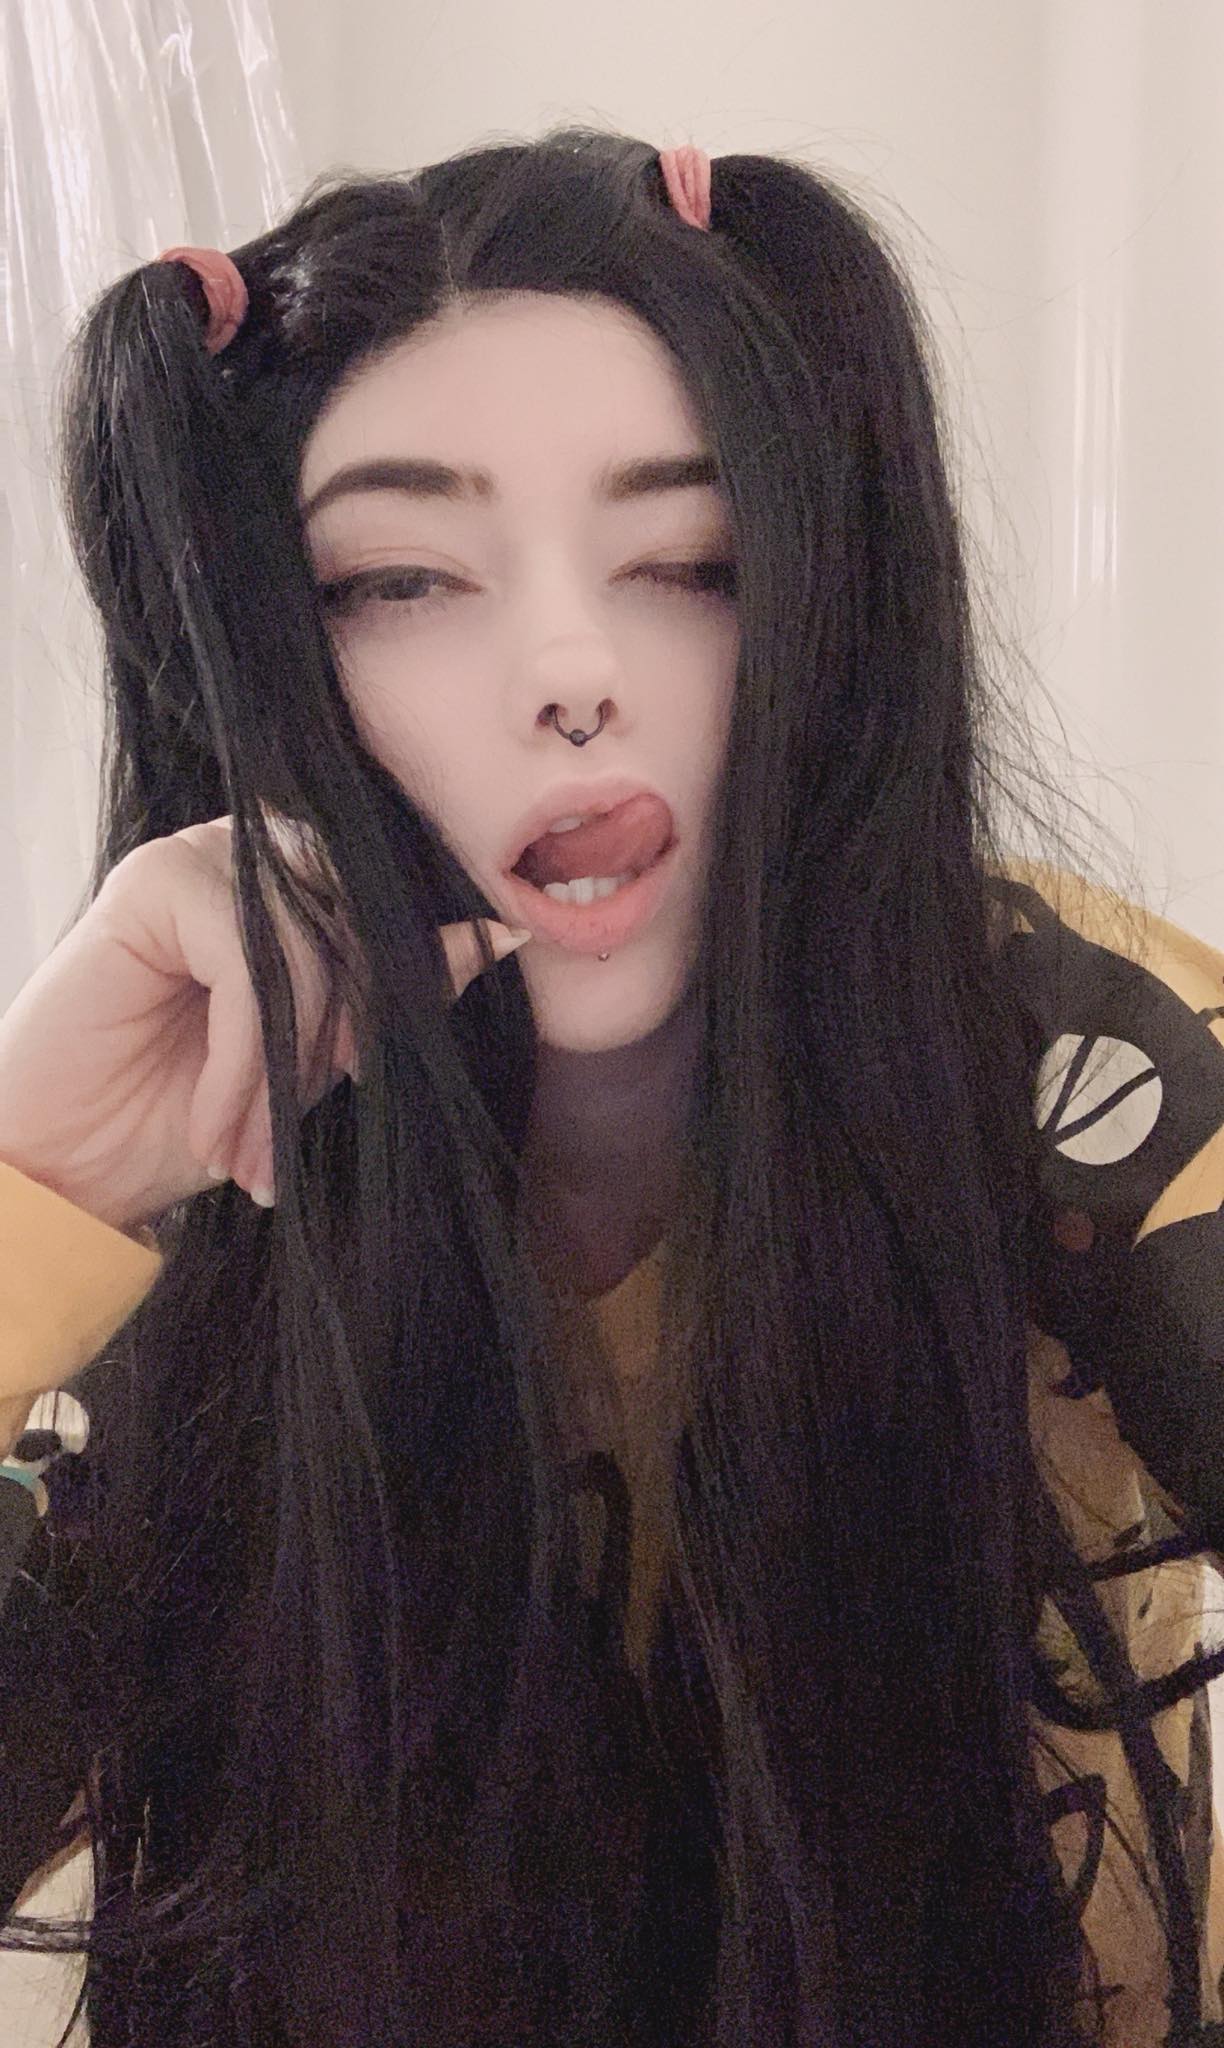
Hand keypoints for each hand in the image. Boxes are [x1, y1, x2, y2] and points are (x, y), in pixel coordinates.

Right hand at [0, 814, 529, 1233]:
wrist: (68, 1170)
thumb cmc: (181, 1116)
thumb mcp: (314, 1064)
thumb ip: (393, 997)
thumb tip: (503, 935)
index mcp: (295, 888)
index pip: (391, 913)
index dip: (397, 997)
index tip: (365, 1082)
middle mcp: (251, 858)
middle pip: (362, 924)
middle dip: (342, 1043)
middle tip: (282, 1144)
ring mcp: (200, 859)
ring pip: (315, 945)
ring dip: (287, 1069)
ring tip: (245, 1151)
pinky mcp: (153, 882)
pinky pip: (252, 962)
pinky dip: (244, 1059)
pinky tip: (210, 1125)